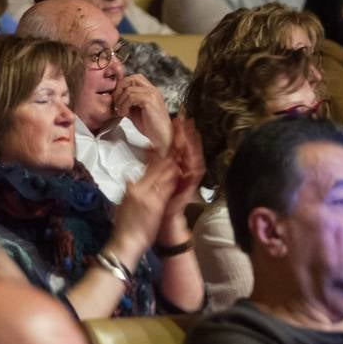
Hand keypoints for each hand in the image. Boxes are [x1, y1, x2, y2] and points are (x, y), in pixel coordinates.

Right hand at [110, 155, 180, 264]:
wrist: (125, 241)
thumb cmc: (124, 226)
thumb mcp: (122, 205)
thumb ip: (128, 191)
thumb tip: (129, 179)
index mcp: (131, 189)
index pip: (144, 170)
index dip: (153, 158)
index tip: (160, 150)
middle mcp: (138, 189)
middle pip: (153, 170)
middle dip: (164, 159)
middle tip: (175, 148)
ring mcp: (147, 196)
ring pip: (160, 176)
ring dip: (170, 166)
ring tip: (179, 156)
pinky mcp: (155, 205)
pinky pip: (165, 189)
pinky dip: (172, 179)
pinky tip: (179, 172)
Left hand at [112, 73, 171, 153]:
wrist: (161, 136)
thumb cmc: (149, 126)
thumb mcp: (134, 111)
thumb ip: (126, 102)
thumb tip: (114, 97)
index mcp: (150, 91)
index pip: (133, 78)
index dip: (121, 85)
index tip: (115, 98)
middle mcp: (152, 90)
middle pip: (131, 78)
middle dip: (120, 89)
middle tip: (116, 102)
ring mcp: (152, 94)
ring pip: (129, 89)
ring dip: (120, 101)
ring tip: (121, 111)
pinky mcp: (150, 100)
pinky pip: (131, 97)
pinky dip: (124, 105)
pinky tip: (124, 113)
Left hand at [158, 116, 204, 235]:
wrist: (160, 225)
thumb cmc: (155, 205)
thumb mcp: (147, 183)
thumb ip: (150, 166)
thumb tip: (148, 148)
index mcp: (169, 171)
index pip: (173, 148)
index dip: (175, 135)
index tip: (175, 120)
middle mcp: (180, 174)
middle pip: (184, 150)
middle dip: (185, 134)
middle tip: (185, 118)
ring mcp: (185, 181)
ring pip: (191, 158)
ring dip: (192, 144)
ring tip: (191, 129)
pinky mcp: (189, 190)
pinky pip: (194, 174)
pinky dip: (195, 162)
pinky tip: (193, 151)